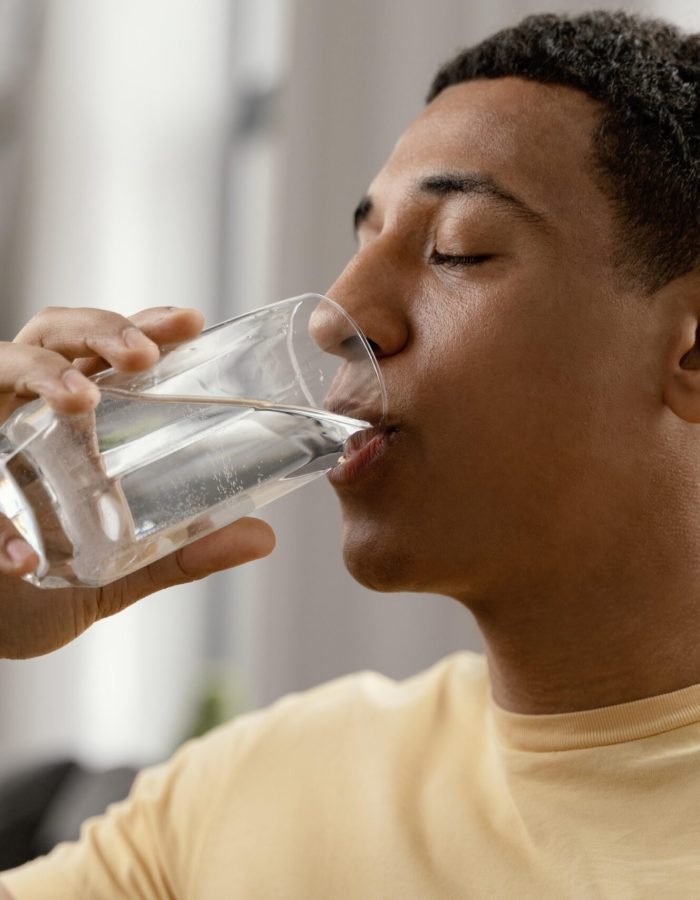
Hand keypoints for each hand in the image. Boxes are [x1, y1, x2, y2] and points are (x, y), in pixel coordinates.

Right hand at [0, 306, 275, 658]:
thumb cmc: (46, 585)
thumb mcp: (122, 568)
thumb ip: (182, 552)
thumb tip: (262, 538)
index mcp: (70, 419)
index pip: (107, 352)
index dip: (145, 326)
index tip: (190, 322)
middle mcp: (24, 413)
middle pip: (55, 334)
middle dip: (100, 329)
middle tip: (143, 354)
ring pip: (1, 365)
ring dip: (44, 372)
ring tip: (83, 398)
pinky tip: (23, 559)